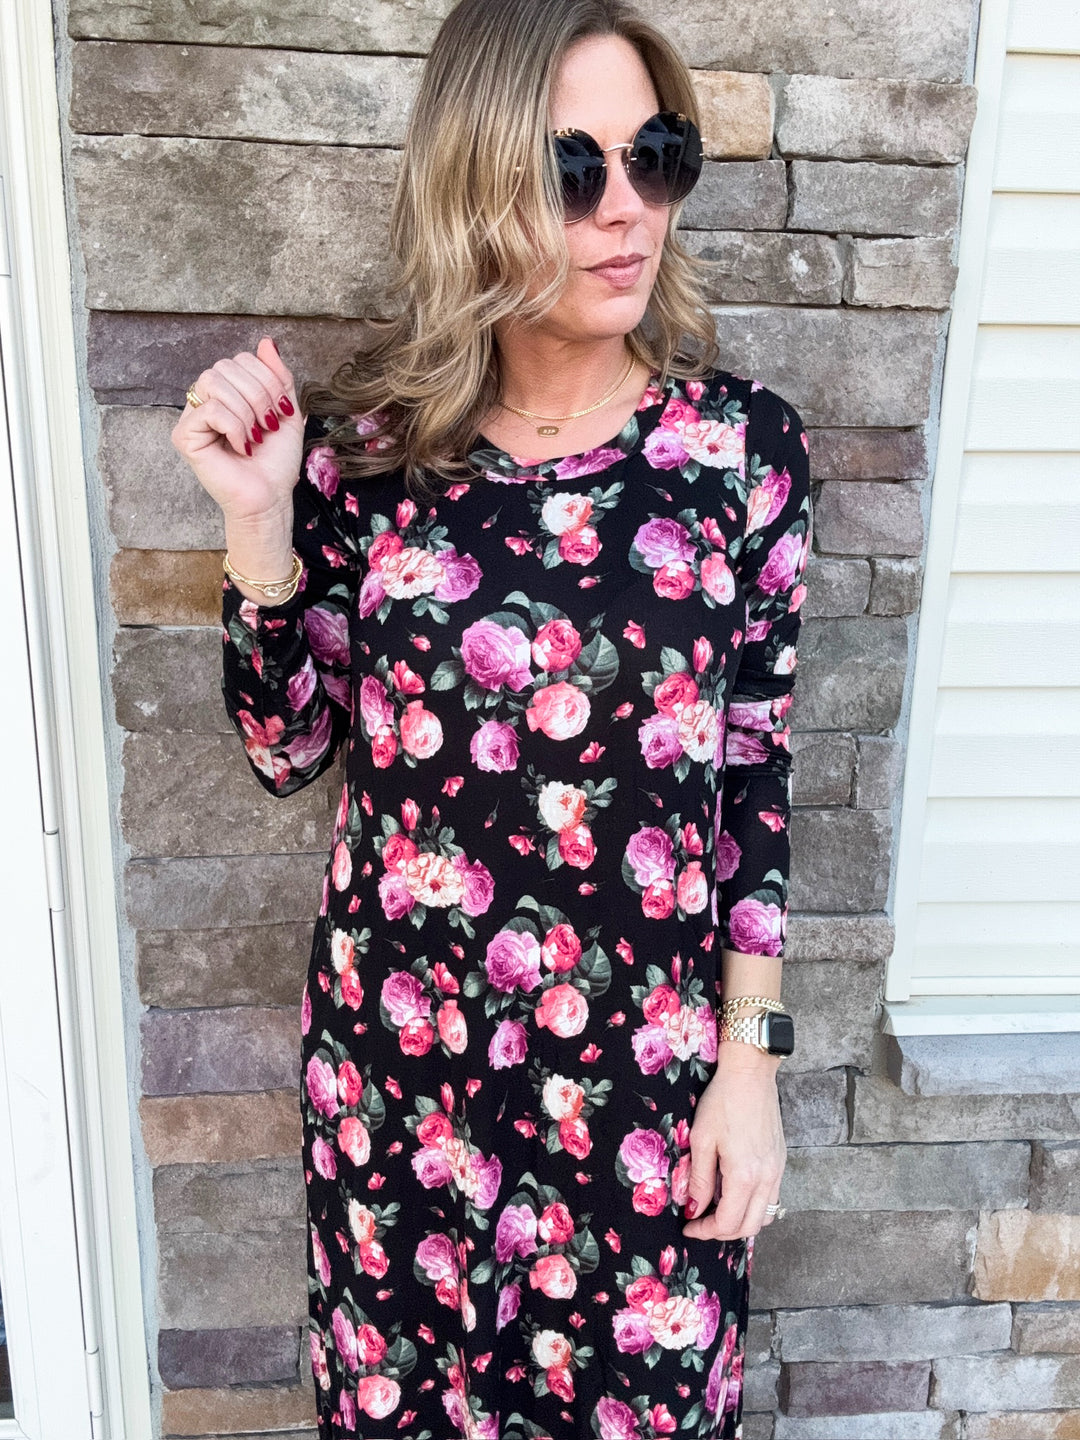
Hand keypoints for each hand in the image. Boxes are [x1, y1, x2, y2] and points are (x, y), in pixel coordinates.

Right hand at [170, 336, 304, 527]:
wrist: (270, 497)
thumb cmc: (276, 462)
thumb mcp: (287, 410)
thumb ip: (277, 376)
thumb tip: (265, 342)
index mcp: (228, 392)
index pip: (241, 359)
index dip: (267, 380)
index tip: (281, 412)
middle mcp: (205, 400)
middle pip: (225, 366)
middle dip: (258, 395)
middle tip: (268, 426)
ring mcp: (192, 417)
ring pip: (214, 382)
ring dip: (246, 410)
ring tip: (256, 436)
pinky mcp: (184, 437)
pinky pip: (210, 409)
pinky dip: (234, 426)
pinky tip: (242, 446)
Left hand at [681, 1046, 785, 1241]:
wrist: (750, 1073)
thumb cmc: (722, 1101)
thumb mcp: (701, 1140)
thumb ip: (698, 1179)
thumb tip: (694, 1208)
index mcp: (744, 1175)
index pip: (727, 1222)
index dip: (705, 1230)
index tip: (688, 1226)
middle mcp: (767, 1178)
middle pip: (750, 1227)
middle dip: (723, 1232)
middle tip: (700, 1223)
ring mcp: (777, 1170)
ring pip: (765, 1216)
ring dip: (742, 1221)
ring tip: (717, 1211)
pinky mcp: (780, 1161)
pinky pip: (772, 1198)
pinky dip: (754, 1206)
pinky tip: (735, 1194)